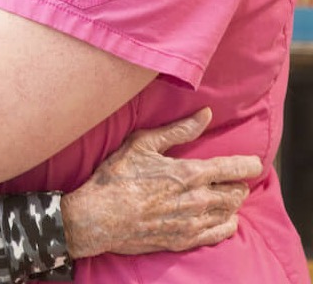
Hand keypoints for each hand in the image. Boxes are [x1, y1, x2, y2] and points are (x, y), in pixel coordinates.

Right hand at [60, 108, 262, 258]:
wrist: (100, 217)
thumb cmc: (118, 176)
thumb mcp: (143, 143)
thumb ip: (178, 130)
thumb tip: (205, 114)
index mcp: (189, 173)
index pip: (233, 169)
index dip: (248, 165)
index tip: (254, 162)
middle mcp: (198, 200)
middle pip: (235, 193)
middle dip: (239, 184)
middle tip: (235, 178)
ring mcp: (193, 223)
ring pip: (229, 213)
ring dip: (232, 202)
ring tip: (228, 195)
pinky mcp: (185, 240)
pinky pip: (219, 234)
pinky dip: (227, 224)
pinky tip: (225, 219)